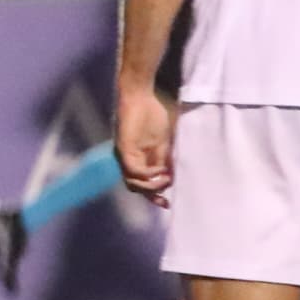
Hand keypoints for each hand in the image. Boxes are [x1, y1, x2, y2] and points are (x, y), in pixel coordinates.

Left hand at [115, 78, 177, 199]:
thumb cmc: (154, 114)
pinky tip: (160, 170)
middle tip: (166, 200)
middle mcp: (129, 160)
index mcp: (139, 159)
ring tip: (166, 180)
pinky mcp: (123, 148)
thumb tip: (177, 178)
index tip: (169, 204)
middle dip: (152, 196)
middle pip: (136, 188)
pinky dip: (146, 174)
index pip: (143, 185)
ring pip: (132, 183)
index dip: (155, 195)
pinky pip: (132, 170)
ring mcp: (124, 156)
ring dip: (151, 186)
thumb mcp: (166, 142)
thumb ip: (168, 159)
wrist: (141, 95)